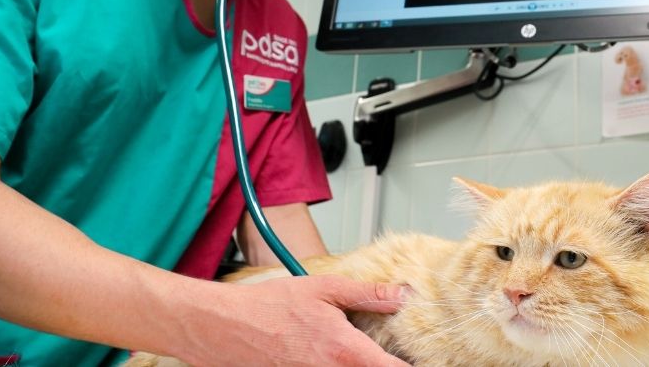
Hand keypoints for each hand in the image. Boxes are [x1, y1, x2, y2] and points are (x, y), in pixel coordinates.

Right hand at [171, 275, 410, 366]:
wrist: (224, 328)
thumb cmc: (268, 307)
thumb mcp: (324, 289)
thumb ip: (368, 295)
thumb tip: (402, 295)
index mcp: (347, 352)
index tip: (424, 360)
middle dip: (384, 363)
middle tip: (389, 353)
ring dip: (361, 364)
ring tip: (358, 350)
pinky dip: (339, 366)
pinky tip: (329, 352)